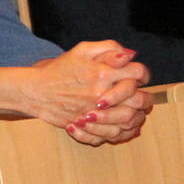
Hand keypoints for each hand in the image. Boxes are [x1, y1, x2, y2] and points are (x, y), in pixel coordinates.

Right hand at [26, 41, 150, 144]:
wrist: (37, 91)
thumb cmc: (60, 69)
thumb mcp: (82, 50)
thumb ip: (108, 48)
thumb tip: (130, 54)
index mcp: (103, 73)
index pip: (138, 73)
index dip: (143, 74)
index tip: (139, 76)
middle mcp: (102, 94)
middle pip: (139, 99)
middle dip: (146, 98)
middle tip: (143, 96)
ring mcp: (96, 114)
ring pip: (130, 120)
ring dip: (137, 116)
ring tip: (137, 112)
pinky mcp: (89, 127)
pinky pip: (114, 135)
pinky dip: (124, 132)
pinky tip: (125, 127)